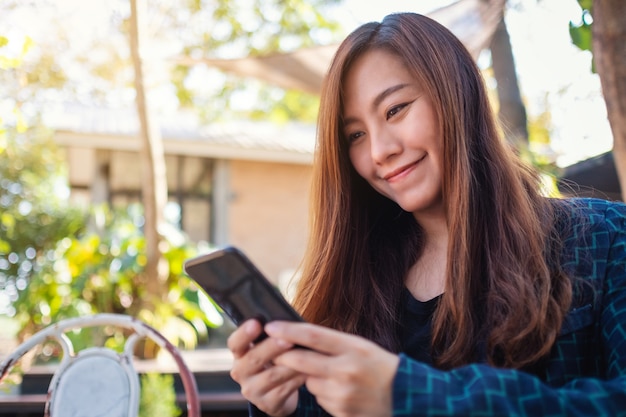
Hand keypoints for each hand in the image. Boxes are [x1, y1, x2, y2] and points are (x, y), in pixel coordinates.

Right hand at [227, 320, 305, 416]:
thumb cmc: (274, 361)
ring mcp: (253, 390)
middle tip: (287, 339)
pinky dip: (297, 379)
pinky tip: (308, 370)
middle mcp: (241, 372)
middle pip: (254, 359)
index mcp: (240, 354)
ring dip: (289, 364)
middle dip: (272, 347)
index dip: (244, 333)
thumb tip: (285, 320)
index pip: (235, 343)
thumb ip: (270, 335)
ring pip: (271, 376)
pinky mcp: (268, 403)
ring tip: (304, 354)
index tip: (256, 322)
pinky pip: (284, 389)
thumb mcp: (266, 348)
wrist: (278, 394)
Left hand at [266, 321, 399, 416]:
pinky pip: (319, 398)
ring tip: (332, 375)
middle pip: (301, 360)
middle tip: (274, 351)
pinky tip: (340, 391)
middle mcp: (346, 370)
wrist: (405, 396)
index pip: (313, 335)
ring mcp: (342, 393)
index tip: (270, 326)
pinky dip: (323, 392)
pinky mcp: (341, 411)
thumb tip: (298, 337)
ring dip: (310, 377)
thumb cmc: (379, 366)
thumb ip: (332, 343)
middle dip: (283, 355)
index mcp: (353, 348)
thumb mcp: (360, 346)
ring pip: (308, 382)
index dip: (288, 330)